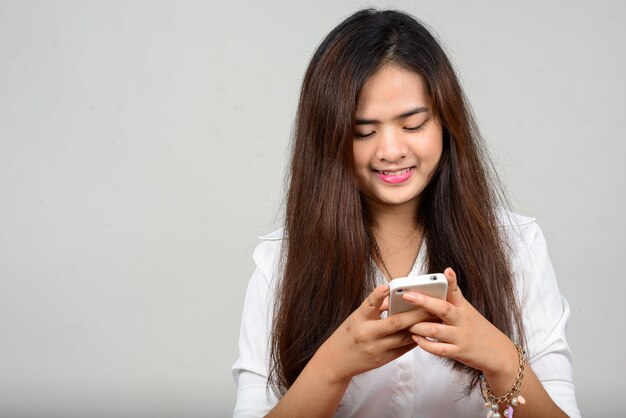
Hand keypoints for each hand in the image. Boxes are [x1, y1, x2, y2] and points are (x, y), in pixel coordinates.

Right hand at [317, 284, 433, 382]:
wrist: (336, 362)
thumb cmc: (346, 335)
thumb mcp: (355, 317)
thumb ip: (373, 307)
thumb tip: (391, 295)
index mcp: (358, 321)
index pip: (369, 305)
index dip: (378, 295)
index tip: (388, 286)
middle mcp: (368, 335)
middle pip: (395, 323)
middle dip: (415, 313)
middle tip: (430, 303)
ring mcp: (377, 349)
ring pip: (404, 337)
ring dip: (420, 326)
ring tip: (434, 317)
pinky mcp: (384, 360)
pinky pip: (404, 348)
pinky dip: (415, 338)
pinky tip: (425, 331)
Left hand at [402, 268, 517, 378]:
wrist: (498, 352)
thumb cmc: (476, 328)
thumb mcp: (467, 310)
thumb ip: (451, 299)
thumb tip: (437, 281)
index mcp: (463, 307)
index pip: (456, 291)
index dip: (452, 280)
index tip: (447, 271)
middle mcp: (462, 319)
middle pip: (443, 309)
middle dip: (424, 302)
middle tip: (407, 296)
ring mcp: (461, 336)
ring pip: (436, 330)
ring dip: (419, 327)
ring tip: (406, 323)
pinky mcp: (459, 352)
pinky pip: (439, 349)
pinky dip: (425, 344)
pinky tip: (416, 339)